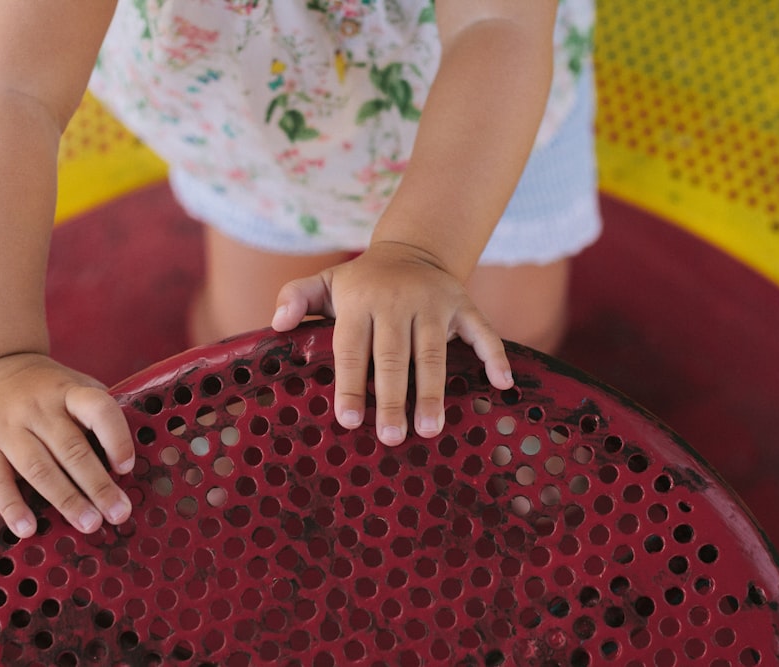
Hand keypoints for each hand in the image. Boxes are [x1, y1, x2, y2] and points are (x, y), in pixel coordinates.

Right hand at [0, 353, 134, 536]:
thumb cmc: (50, 390)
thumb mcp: (77, 387)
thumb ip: (98, 416)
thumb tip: (128, 465)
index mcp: (69, 392)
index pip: (98, 409)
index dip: (116, 438)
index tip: (127, 467)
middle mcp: (39, 408)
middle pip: (72, 449)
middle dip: (98, 485)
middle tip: (118, 514)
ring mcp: (8, 427)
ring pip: (39, 468)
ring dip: (66, 499)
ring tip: (89, 524)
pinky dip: (12, 506)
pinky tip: (28, 529)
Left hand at [271, 240, 512, 445]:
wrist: (412, 250)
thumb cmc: (362, 283)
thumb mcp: (326, 283)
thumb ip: (296, 298)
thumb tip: (276, 324)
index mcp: (361, 301)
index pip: (352, 349)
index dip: (352, 385)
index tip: (350, 420)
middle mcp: (398, 301)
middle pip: (394, 357)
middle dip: (393, 398)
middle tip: (393, 437)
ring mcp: (434, 303)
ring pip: (433, 353)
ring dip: (433, 392)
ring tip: (430, 429)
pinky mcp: (464, 304)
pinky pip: (483, 331)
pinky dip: (495, 356)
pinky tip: (502, 385)